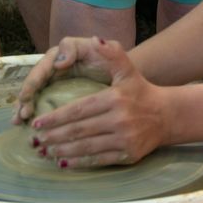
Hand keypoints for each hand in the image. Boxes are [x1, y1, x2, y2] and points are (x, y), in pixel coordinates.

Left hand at [15, 37, 168, 168]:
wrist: (167, 116)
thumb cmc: (140, 91)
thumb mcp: (127, 69)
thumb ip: (111, 53)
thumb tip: (95, 39)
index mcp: (114, 98)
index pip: (79, 109)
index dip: (56, 117)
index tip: (37, 122)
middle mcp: (119, 120)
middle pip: (79, 130)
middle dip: (54, 136)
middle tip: (35, 140)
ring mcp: (124, 139)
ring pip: (86, 147)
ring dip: (62, 151)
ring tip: (44, 152)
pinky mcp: (128, 155)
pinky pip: (99, 160)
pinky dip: (79, 163)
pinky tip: (63, 163)